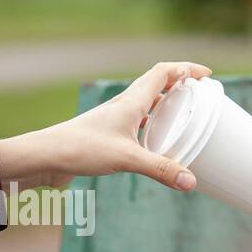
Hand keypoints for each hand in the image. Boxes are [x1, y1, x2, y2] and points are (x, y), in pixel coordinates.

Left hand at [0, 61, 213, 189]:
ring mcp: (115, 119)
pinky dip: (154, 124)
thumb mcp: (126, 159)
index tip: (206, 75)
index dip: (186, 69)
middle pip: (156, 84)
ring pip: (147, 103)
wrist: (45, 156)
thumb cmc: (80, 149)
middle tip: (201, 93)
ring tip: (185, 114)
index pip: (162, 73)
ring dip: (167, 103)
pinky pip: (138, 122)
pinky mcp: (109, 134)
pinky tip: (158, 141)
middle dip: (181, 84)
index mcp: (130, 102)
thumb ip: (161, 169)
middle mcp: (123, 106)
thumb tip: (191, 182)